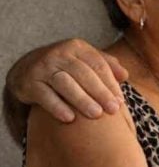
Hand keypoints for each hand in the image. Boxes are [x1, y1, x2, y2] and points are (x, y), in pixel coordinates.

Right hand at [9, 39, 127, 121]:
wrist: (26, 69)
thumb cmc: (65, 67)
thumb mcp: (84, 60)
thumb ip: (107, 65)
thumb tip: (125, 75)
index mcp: (76, 47)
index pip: (98, 65)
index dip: (111, 84)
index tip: (120, 102)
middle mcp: (58, 54)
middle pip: (84, 74)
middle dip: (100, 92)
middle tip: (113, 110)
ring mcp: (42, 67)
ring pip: (65, 83)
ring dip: (82, 99)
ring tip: (96, 114)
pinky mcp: (28, 82)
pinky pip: (44, 95)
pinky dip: (57, 107)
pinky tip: (69, 119)